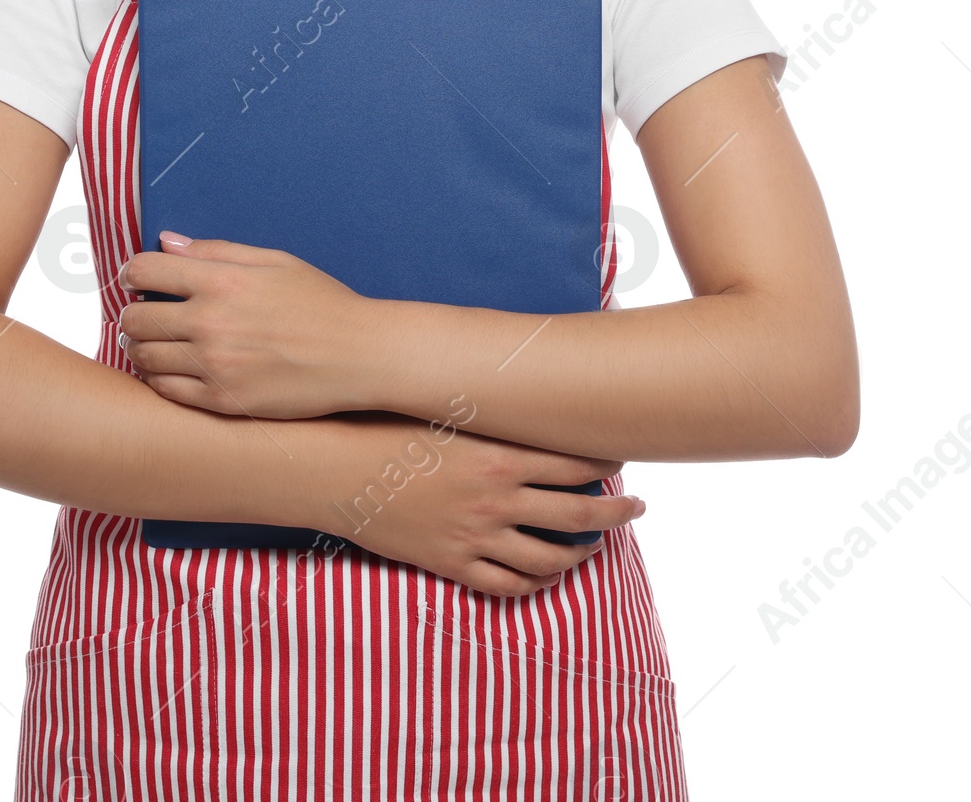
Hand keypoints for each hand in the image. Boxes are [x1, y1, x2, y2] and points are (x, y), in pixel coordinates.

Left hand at [117, 233, 371, 418]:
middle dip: (132, 313)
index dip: (131, 272)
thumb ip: (216, 251)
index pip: (145, 271)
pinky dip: (157, 379)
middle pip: (135, 318)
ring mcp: (215, 366)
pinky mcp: (223, 402)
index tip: (135, 278)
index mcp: (222, 281)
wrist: (359, 356)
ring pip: (144, 357)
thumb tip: (167, 241)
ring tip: (152, 343)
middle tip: (142, 314)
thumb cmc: (322, 303)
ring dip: (139, 348)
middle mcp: (212, 323)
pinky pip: (166, 392)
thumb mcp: (274, 261)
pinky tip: (168, 369)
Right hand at [304, 407, 645, 597]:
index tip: (623, 458)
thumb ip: (486, 407)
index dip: (607, 462)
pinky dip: (534, 585)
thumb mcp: (442, 407)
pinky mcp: (452, 564)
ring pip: (550, 559)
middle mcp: (496, 499)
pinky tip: (546, 576)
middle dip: (616, 512)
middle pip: (579, 514)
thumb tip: (520, 383)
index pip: (575, 461)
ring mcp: (476, 536)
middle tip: (636, 508)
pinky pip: (507, 586)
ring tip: (594, 546)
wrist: (334, 468)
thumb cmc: (385, 425)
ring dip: (580, 554)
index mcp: (498, 454)